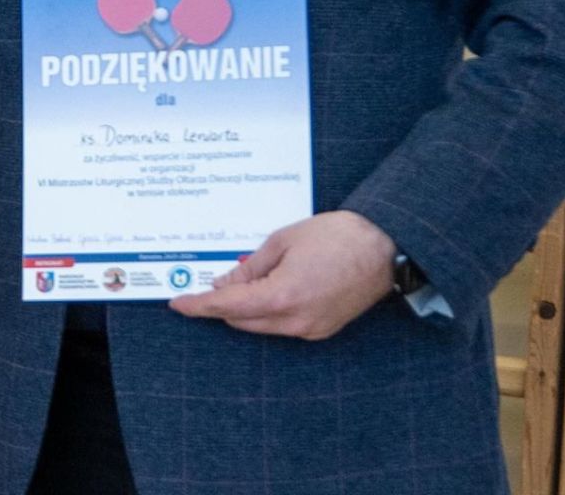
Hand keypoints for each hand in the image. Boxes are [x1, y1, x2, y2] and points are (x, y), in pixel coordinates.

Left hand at [169, 210, 396, 339]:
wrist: (385, 247)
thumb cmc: (337, 236)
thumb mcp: (284, 241)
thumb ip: (251, 267)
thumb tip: (225, 283)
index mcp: (281, 296)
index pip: (227, 307)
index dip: (199, 306)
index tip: (179, 304)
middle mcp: (294, 321)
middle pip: (241, 320)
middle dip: (222, 304)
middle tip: (212, 281)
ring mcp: (310, 329)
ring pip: (261, 325)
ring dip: (246, 308)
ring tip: (244, 279)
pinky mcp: (322, 330)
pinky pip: (283, 325)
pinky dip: (269, 310)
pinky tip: (270, 287)